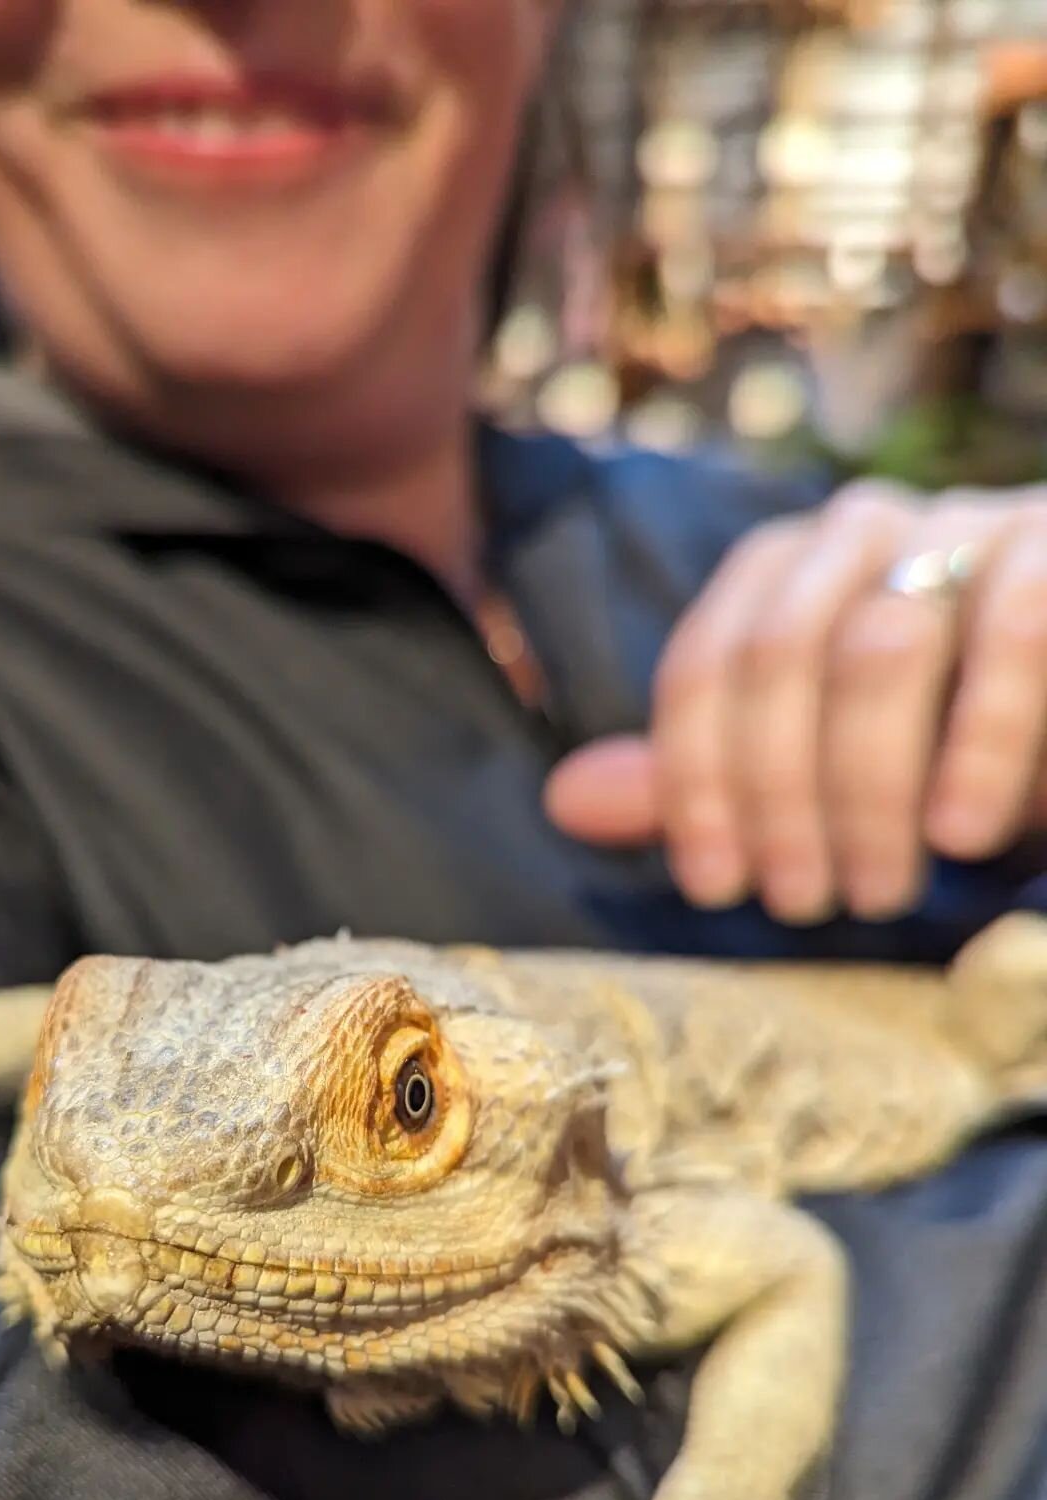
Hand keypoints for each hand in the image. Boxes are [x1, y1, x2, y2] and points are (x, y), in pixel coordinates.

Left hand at [545, 480, 1046, 922]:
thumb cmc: (935, 740)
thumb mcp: (810, 769)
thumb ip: (701, 778)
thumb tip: (566, 803)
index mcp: (778, 572)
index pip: (701, 666)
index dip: (692, 783)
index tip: (713, 888)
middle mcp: (855, 532)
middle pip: (776, 658)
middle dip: (776, 797)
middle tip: (799, 904)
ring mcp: (960, 525)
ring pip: (878, 650)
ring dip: (866, 790)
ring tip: (876, 892)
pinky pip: (1007, 637)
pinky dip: (978, 747)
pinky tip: (957, 836)